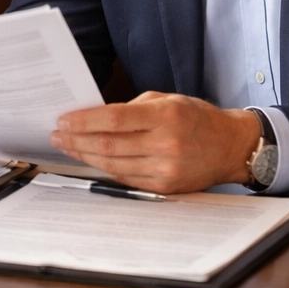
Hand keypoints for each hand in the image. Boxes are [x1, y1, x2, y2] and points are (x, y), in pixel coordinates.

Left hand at [49, 91, 261, 194]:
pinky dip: (104, 169)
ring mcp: (165, 169)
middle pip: (108, 145)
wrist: (231, 147)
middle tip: (57, 136)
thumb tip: (95, 116)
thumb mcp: (168, 100)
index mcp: (166, 116)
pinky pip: (125, 178)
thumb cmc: (197, 118)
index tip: (63, 120)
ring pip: (113, 165)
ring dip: (84, 156)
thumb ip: (133, 108)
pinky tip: (91, 160)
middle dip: (76, 140)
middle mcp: (166, 144)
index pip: (114, 120)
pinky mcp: (164, 187)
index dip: (83, 121)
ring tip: (67, 147)